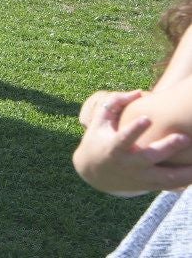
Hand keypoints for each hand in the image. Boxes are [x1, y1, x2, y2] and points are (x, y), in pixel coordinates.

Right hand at [73, 90, 191, 195]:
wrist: (95, 175)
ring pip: (167, 178)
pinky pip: (173, 185)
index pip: (124, 138)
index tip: (147, 118)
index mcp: (114, 147)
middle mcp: (129, 164)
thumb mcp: (99, 121)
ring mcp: (141, 176)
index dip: (135, 129)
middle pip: (150, 157)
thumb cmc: (98, 140)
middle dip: (168, 147)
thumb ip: (115, 103)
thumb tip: (139, 92)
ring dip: (186, 172)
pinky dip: (187, 180)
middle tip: (186, 137)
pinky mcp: (150, 185)